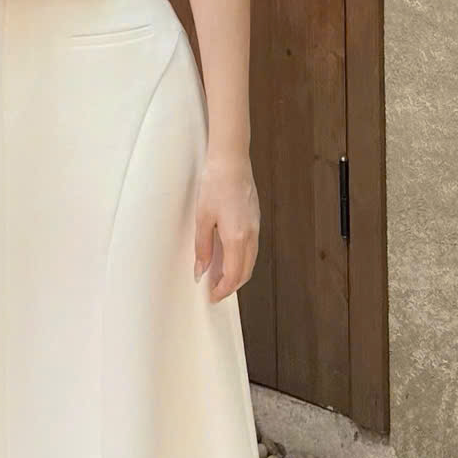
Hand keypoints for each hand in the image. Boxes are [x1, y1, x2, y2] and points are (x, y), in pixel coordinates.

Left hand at [193, 152, 258, 301]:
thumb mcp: (203, 218)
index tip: (211, 296)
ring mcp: (256, 227)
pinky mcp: (255, 220)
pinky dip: (241, 259)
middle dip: (231, 286)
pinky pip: (252, 248)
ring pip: (250, 261)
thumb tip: (201, 269)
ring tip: (219, 277)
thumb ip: (203, 247)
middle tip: (214, 291)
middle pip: (245, 272)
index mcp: (237, 237)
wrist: (231, 160)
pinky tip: (228, 256)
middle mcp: (251, 235)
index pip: (234, 275)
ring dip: (237, 273)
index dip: (223, 290)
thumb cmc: (216, 184)